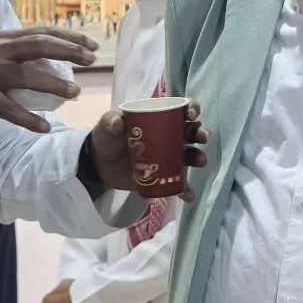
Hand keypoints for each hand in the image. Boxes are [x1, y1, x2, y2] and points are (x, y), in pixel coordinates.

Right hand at [0, 30, 96, 134]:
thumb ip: (11, 50)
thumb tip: (45, 54)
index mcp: (0, 40)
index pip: (40, 32)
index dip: (67, 37)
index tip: (89, 44)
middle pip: (39, 46)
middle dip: (68, 51)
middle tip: (91, 60)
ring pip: (27, 77)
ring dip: (54, 85)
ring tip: (74, 93)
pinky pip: (8, 109)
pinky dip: (28, 120)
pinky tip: (44, 128)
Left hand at [87, 102, 209, 199]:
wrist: (100, 165)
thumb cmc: (108, 138)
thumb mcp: (107, 126)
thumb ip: (110, 121)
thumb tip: (117, 121)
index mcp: (159, 118)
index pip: (181, 109)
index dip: (191, 108)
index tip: (191, 113)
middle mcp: (170, 135)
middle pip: (192, 131)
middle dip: (200, 132)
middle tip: (202, 137)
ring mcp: (169, 156)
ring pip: (190, 155)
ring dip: (198, 157)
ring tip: (199, 161)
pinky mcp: (165, 176)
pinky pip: (180, 183)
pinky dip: (186, 189)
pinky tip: (188, 195)